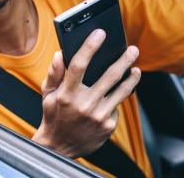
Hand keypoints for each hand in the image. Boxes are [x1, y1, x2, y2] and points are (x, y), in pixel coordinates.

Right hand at [32, 29, 140, 157]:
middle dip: (124, 59)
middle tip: (133, 49)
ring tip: (136, 69)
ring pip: (121, 91)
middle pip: (109, 76)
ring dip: (132, 78)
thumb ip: (54, 74)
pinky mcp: (107, 126)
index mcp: (66, 94)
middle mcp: (84, 104)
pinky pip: (116, 107)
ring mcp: (98, 116)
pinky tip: (116, 95)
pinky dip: (116, 99)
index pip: (79, 65)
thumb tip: (60, 54)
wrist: (59, 149)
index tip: (100, 33)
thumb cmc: (54, 116)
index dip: (90, 47)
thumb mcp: (48, 95)